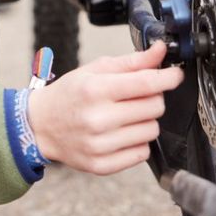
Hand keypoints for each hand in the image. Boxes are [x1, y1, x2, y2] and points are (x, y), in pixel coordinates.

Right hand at [27, 41, 183, 174]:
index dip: (168, 77)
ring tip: (125, 116)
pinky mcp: (101, 165)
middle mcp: (97, 118)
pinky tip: (120, 134)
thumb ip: (132, 61)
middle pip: (155, 107)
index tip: (174, 74)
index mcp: (95, 89)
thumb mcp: (95, 70)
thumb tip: (161, 50)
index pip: (147, 84)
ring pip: (152, 131)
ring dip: (145, 121)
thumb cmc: (69, 94)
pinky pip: (142, 154)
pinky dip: (137, 142)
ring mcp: (99, 145)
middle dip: (152, 98)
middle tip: (135, 97)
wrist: (40, 125)